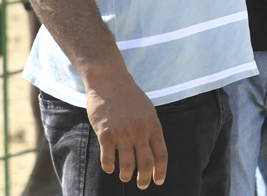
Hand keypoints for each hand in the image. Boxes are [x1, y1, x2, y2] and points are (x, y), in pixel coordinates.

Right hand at [84, 70, 166, 188]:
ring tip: (125, 177)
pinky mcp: (105, 133)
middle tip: (142, 185)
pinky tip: (110, 168)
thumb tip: (152, 148)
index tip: (158, 181)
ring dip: (127, 175)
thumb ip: (150, 128)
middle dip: (145, 178)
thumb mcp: (147, 110)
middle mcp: (140, 131)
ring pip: (128, 165)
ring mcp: (123, 133)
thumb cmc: (129, 95)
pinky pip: (108, 158)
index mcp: (153, 125)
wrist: (110, 80)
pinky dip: (109, 167)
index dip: (160, 170)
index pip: (161, 154)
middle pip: (146, 163)